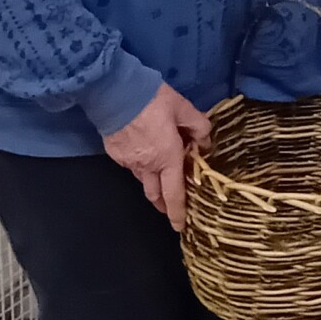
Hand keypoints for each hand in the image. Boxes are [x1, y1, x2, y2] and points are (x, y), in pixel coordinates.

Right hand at [104, 81, 211, 231]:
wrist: (115, 92)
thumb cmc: (153, 100)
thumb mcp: (183, 108)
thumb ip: (198, 126)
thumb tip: (205, 141)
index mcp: (167, 157)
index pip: (174, 193)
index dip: (178, 212)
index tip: (180, 226)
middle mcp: (147, 165)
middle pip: (156, 194)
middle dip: (164, 205)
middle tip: (171, 209)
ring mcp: (128, 162)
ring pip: (143, 180)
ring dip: (153, 185)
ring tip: (161, 181)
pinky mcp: (115, 154)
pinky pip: (132, 166)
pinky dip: (141, 166)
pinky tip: (144, 155)